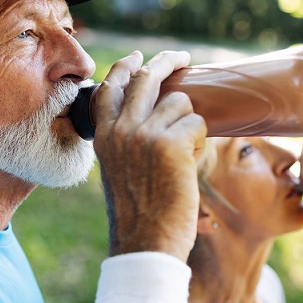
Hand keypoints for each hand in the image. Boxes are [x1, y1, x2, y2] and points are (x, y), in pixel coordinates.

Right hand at [92, 50, 206, 260]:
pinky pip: (197, 124)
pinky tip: (188, 166)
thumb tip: (155, 118)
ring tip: (183, 157)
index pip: (109, 88)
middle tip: (183, 58)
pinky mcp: (171, 142)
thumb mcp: (120, 174)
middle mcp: (120, 130)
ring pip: (180, 102)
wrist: (145, 244)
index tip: (138, 57)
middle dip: (167, 61)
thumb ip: (127, 145)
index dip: (125, 67)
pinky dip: (199, 143)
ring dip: (189, 125)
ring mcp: (144, 133)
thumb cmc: (138, 217)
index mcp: (103, 138)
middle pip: (146, 78)